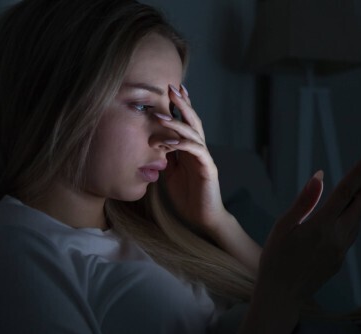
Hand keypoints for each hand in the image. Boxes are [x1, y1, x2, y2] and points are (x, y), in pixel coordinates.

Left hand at [157, 84, 228, 232]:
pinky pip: (197, 152)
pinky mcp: (208, 169)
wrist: (203, 218)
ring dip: (178, 122)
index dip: (180, 105)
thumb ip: (165, 157)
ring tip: (162, 115)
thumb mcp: (170, 174)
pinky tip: (173, 142)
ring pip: (194, 133)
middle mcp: (199, 150)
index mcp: (190, 150)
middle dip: (182, 104)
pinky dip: (185, 144)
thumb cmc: (188, 197)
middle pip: (192, 121)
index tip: (171, 89)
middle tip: (171, 88)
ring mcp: (205, 158)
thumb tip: (152, 142)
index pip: (186, 122)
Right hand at [255, 150, 360, 308]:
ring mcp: (340, 251)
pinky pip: (350, 235)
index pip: (346, 192)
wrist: (280, 296)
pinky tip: (345, 217)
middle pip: (358, 206)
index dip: (360, 172)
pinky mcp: (339, 261)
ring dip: (359, 205)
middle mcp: (336, 238)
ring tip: (358, 191)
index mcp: (321, 226)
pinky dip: (352, 221)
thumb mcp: (283, 226)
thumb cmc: (275, 259)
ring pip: (357, 222)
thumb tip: (320, 177)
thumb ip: (304, 201)